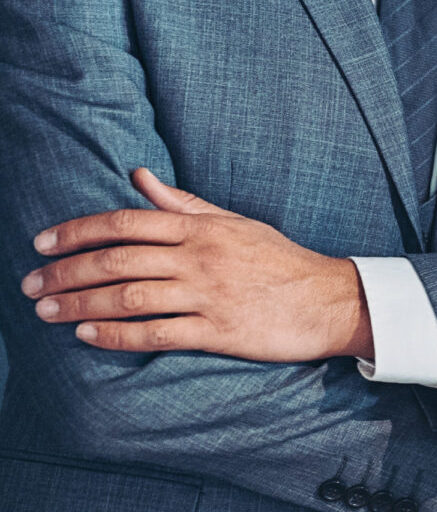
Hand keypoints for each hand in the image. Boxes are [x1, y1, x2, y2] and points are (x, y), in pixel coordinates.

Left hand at [20, 168, 368, 361]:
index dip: (77, 232)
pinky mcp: (218, 331)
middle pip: (117, 261)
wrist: (330, 300)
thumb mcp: (235, 222)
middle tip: (31, 284)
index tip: (42, 244)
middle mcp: (200, 258)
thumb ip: (184, 203)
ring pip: (128, 297)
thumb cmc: (280, 261)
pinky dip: (115, 335)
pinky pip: (155, 333)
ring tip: (45, 311)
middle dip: (66, 272)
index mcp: (202, 228)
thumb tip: (140, 176)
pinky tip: (87, 335)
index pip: (127, 222)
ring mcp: (208, 295)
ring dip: (78, 305)